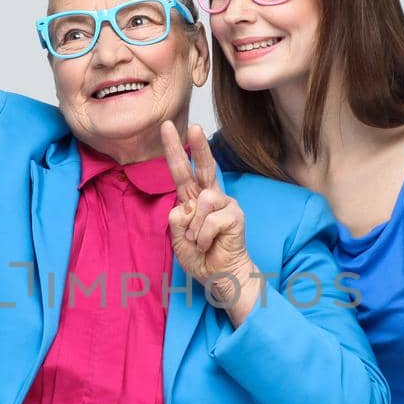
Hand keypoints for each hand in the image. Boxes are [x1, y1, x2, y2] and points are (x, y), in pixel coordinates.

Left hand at [160, 121, 254, 306]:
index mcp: (194, 199)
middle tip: (194, 127)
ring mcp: (225, 205)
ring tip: (200, 242)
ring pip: (201, 201)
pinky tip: (210, 245)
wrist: (220, 276)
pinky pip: (209, 220)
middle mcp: (211, 197)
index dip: (175, 150)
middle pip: (204, 167)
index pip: (183, 171)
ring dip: (194, 228)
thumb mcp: (178, 240)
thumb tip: (184, 206)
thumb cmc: (201, 257)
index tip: (168, 127)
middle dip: (198, 147)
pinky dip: (203, 237)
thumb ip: (177, 220)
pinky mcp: (235, 215)